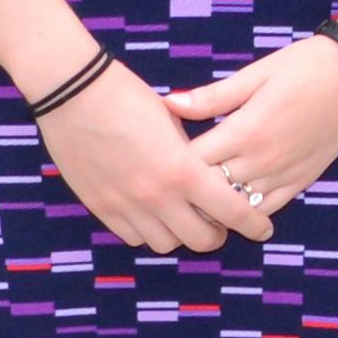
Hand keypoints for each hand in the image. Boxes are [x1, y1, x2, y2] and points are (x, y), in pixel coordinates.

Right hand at [33, 54, 272, 256]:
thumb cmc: (127, 96)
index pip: (231, 211)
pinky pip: (133, 237)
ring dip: (180, 234)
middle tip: (219, 223)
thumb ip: (194, 152)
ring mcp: (127, 206)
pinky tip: (153, 214)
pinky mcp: (101, 208)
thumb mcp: (174, 120)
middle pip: (200, 240)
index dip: (253, 223)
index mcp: (183, 170)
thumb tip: (209, 172)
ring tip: (184, 218)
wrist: (73, 93)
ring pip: (166, 244)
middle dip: (216, 234)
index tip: (263, 228)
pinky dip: (149, 231)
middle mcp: (157, 196)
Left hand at [157, 36, 337, 241]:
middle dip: (187, 189)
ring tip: (194, 201)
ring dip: (215, 205)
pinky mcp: (303, 181)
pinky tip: (231, 206)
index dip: (171, 164)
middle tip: (168, 185)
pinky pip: (267, 209)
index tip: (158, 159)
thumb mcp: (255, 74)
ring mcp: (284, 174)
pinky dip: (246, 211)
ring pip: (237, 207)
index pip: (193, 162)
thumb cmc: (303, 66)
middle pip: (211, 190)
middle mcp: (263, 159)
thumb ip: (212, 96)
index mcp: (245, 130)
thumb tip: (169, 103)